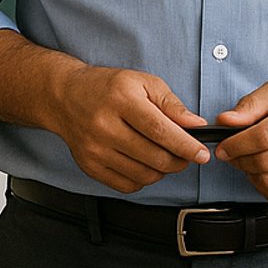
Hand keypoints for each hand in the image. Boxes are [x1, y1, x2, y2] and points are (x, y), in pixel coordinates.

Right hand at [51, 65, 210, 194]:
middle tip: (187, 155)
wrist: (65, 97)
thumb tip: (195, 125)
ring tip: (165, 156)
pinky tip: (144, 164)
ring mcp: (95, 149)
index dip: (185, 145)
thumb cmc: (107, 87)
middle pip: (153, 156)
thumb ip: (171, 104)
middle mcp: (104, 126)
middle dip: (179, 161)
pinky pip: (127, 185)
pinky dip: (143, 179)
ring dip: (163, 171)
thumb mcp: (143, 82)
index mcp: (121, 100)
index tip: (202, 153)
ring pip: (143, 175)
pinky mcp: (89, 166)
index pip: (159, 130)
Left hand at [214, 78, 267, 201]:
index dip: (236, 145)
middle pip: (266, 162)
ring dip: (251, 175)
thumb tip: (226, 120)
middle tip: (233, 154)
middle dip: (240, 160)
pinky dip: (266, 187)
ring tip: (249, 161)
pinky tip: (266, 172)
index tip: (224, 147)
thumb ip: (251, 104)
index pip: (262, 137)